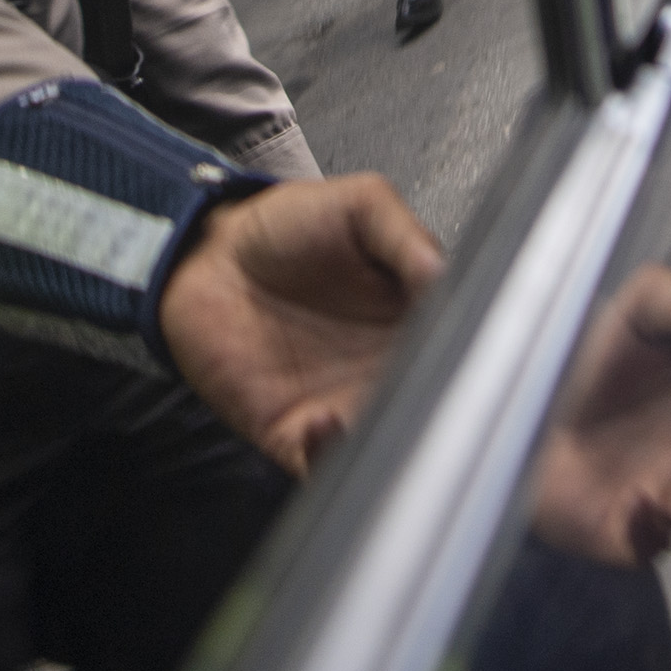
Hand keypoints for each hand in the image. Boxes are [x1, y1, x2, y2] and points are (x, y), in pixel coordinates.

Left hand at [157, 172, 442, 474]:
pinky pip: (320, 465)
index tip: (458, 355)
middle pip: (427, 407)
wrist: (209, 256)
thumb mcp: (359, 205)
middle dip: (432, 410)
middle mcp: (383, 369)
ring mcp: (342, 405)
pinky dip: (327, 456)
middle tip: (425, 394)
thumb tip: (444, 275)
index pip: (453, 352)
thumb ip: (405, 235)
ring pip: (384, 445)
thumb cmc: (286, 227)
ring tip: (375, 411)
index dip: (461, 360)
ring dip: (387, 441)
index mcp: (412, 320)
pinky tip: (326, 422)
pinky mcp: (295, 433)